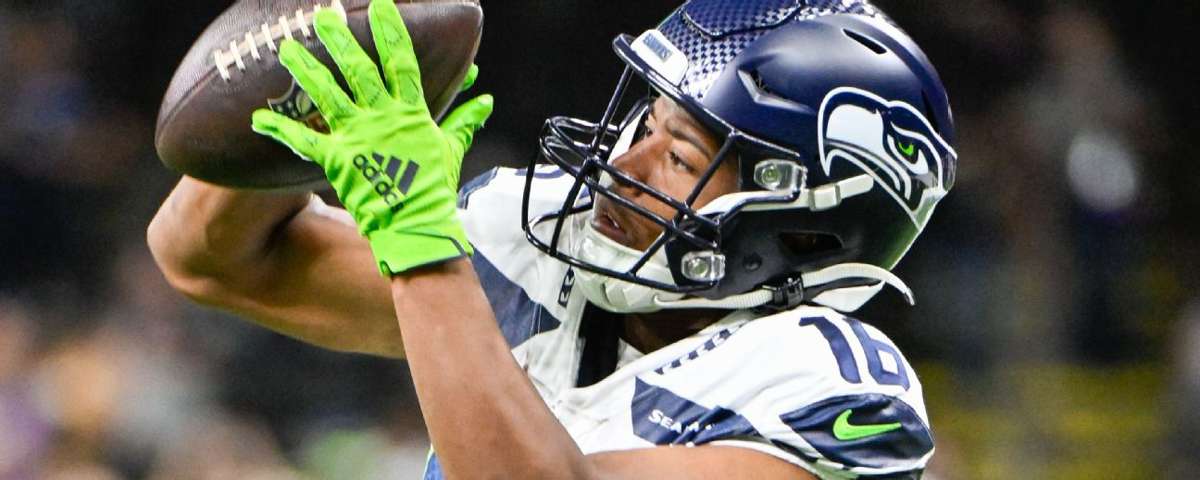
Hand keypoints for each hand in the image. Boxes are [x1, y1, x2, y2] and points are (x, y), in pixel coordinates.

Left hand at [252, 0, 492, 274]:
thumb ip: (465, 120)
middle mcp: (382, 118)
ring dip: (306, 70)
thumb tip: (485, 100)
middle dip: (340, 40)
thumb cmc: (435, 187)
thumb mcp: (452, 148)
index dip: (391, 33)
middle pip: (358, 71)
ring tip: (286, 47)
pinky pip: (305, 141)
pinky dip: (281, 129)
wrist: (416, 222)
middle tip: (322, 15)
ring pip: (328, 95)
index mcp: (411, 112)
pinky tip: (258, 117)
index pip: (401, 63)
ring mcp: (358, 137)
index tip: (380, 6)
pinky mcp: (337, 159)